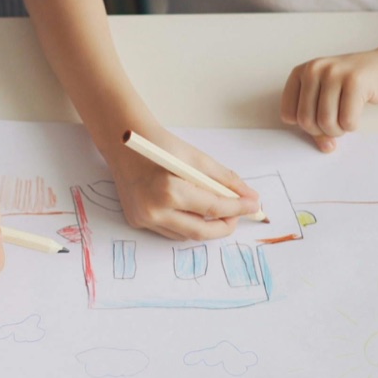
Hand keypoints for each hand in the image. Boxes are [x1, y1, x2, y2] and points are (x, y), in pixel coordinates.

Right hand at [110, 127, 260, 239]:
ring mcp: (143, 219)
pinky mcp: (136, 222)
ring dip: (205, 226)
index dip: (237, 208)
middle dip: (225, 226)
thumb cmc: (160, 146)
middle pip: (200, 231)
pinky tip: (193, 211)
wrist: (123, 143)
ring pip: (185, 235)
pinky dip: (186, 224)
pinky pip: (170, 231)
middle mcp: (154, 210)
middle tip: (238, 216)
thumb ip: (225, 179)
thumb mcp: (196, 158)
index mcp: (169, 190)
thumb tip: (249, 196)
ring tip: (217, 211)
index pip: (213, 208)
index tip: (254, 206)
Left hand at [281, 49, 377, 150]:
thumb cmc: (354, 85)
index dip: (307, 127)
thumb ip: (318, 123)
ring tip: (346, 119)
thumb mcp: (327, 99)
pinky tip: (357, 114)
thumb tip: (325, 147)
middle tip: (337, 124)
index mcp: (300, 72)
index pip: (289, 115)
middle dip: (324, 131)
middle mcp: (314, 69)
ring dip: (339, 130)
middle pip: (306, 121)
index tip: (321, 121)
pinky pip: (347, 120)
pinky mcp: (355, 81)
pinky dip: (352, 126)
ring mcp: (334, 73)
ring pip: (325, 122)